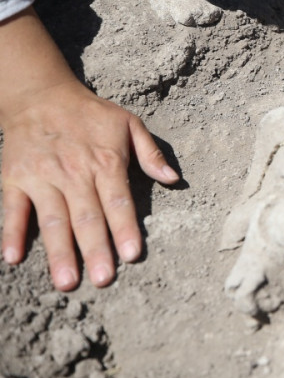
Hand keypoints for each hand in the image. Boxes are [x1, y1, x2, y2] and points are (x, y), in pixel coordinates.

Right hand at [2, 75, 177, 290]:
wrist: (41, 95)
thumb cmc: (90, 114)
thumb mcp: (129, 123)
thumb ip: (151, 153)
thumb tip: (174, 179)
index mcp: (105, 162)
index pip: (118, 200)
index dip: (125, 228)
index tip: (132, 255)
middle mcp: (74, 172)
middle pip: (87, 217)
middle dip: (95, 250)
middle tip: (103, 280)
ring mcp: (42, 177)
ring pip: (52, 219)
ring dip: (59, 252)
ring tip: (67, 281)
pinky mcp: (14, 179)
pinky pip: (13, 209)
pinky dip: (12, 233)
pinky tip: (14, 257)